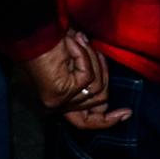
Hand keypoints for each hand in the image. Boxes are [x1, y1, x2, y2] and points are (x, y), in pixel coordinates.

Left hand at [18, 30, 132, 130]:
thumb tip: (106, 102)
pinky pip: (88, 76)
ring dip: (92, 59)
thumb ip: (87, 83)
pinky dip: (84, 55)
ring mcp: (59, 101)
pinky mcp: (61, 92)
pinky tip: (72, 43)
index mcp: (59, 102)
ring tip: (78, 42)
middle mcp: (57, 106)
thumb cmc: (51, 45)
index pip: (87, 122)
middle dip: (103, 72)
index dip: (107, 120)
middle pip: (100, 101)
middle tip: (94, 49)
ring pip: (98, 87)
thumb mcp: (73, 67)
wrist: (32, 36)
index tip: (127, 113)